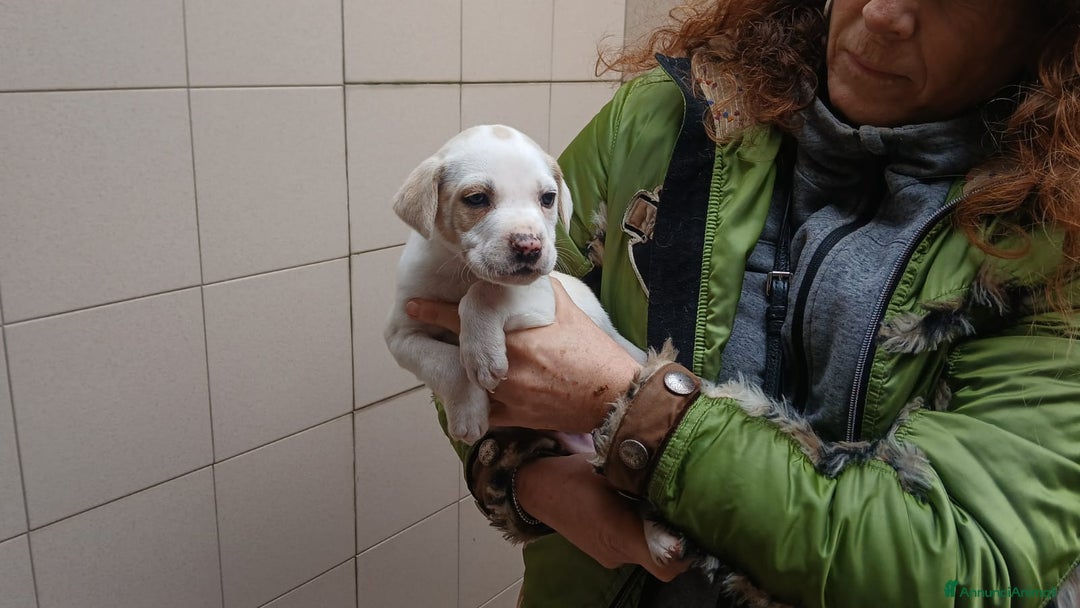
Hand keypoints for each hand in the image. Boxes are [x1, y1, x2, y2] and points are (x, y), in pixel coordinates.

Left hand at [405, 279, 639, 432]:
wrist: (612, 395)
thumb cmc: (591, 349)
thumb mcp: (564, 308)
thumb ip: (536, 290)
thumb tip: (520, 272)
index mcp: (513, 335)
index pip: (463, 319)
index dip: (434, 311)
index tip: (413, 305)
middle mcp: (504, 366)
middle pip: (458, 355)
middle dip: (440, 344)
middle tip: (417, 333)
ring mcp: (506, 395)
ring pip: (465, 384)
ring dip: (455, 375)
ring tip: (444, 365)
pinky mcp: (512, 417)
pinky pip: (480, 411)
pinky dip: (473, 403)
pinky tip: (467, 396)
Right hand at [515, 453, 690, 580]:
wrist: (536, 488)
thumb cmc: (574, 474)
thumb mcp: (611, 469)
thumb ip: (643, 479)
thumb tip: (679, 478)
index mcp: (620, 533)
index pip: (666, 565)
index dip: (685, 552)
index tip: (692, 527)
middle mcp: (618, 554)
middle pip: (661, 558)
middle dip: (673, 534)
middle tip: (680, 505)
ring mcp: (609, 557)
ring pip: (645, 550)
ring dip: (654, 530)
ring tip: (654, 501)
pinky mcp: (603, 552)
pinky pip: (631, 546)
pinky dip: (638, 530)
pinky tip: (634, 505)